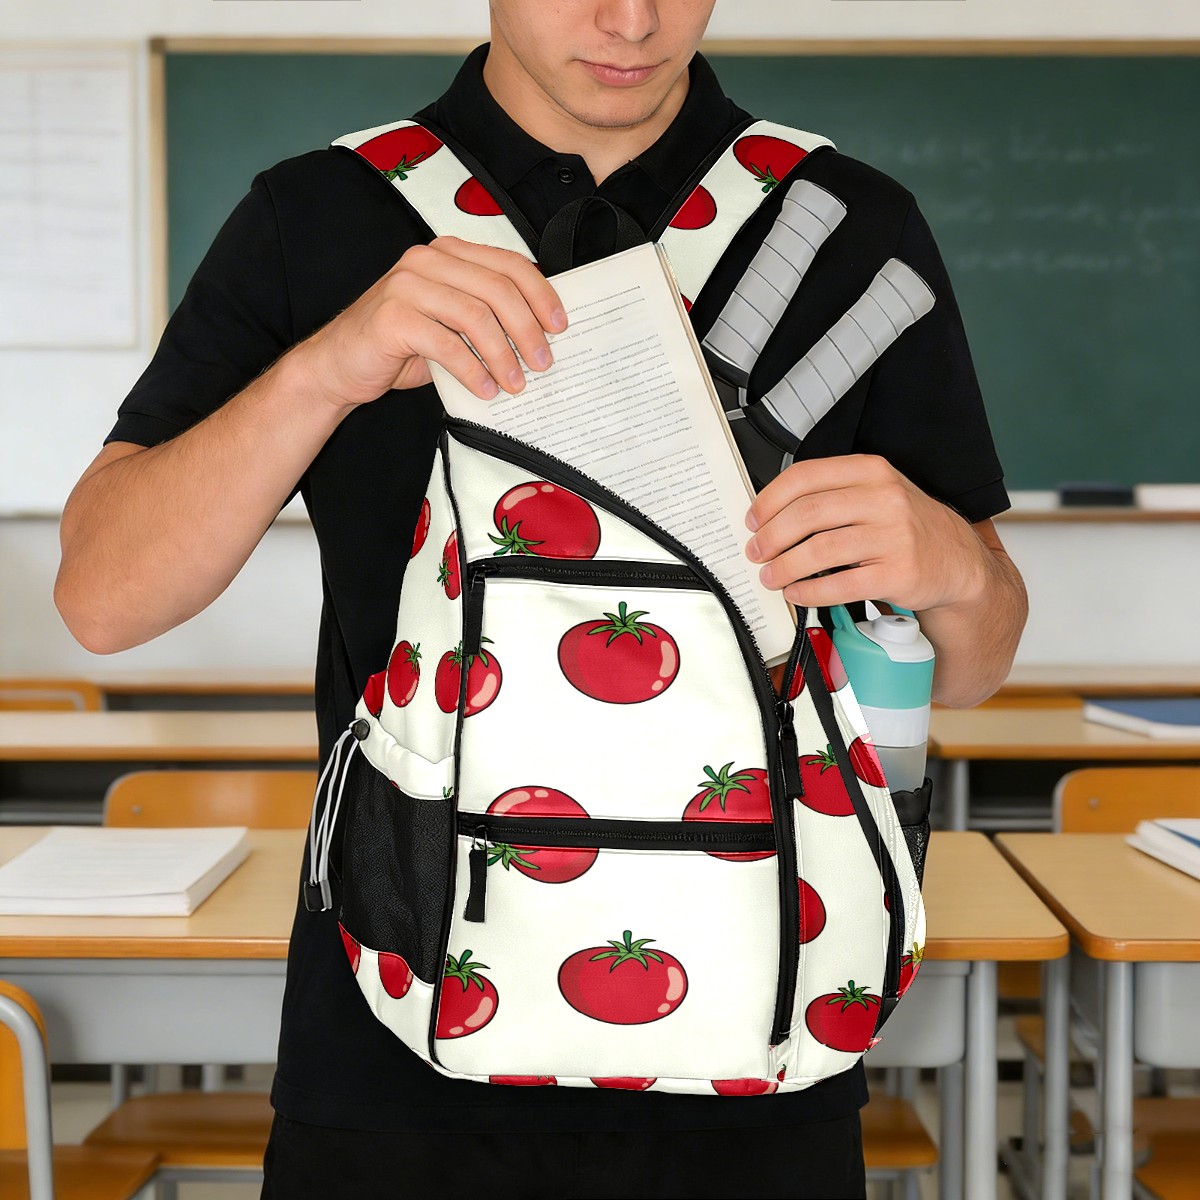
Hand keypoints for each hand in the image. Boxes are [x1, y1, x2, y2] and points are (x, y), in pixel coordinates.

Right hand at [293, 236, 565, 408]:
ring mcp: (406, 285)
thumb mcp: (450, 324)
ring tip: (516, 383)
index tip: (560, 326)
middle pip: (497, 289)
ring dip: (503, 355)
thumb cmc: (400, 346)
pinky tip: (485, 390)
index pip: (507, 264)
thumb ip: (484, 317)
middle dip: (527, 329)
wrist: (340, 365)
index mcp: (447, 254)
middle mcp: (427, 261)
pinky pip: (446, 344)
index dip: (540, 294)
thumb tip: (538, 337)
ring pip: (475, 316)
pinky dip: (472, 370)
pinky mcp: (391, 317)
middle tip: (543, 363)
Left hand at [744, 454, 987, 612]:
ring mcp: (894, 536)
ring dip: (785, 566)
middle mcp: (884, 498)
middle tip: (756, 552)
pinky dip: (810, 592)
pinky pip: (841, 585)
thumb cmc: (906, 526)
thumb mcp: (874, 493)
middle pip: (808, 513)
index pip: (806, 476)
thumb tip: (771, 515)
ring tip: (771, 576)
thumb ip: (830, 494)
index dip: (769, 500)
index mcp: (871, 470)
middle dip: (771, 536)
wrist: (956, 560)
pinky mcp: (898, 573)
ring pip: (821, 549)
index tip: (753, 519)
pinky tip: (797, 593)